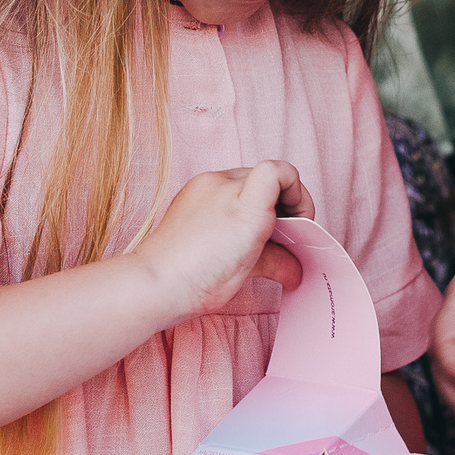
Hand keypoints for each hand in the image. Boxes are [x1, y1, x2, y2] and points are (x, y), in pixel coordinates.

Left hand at [132, 161, 311, 318]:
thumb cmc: (199, 279)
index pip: (281, 171)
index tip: (297, 223)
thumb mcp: (249, 271)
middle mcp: (223, 186)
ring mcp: (204, 184)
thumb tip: (294, 269)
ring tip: (251, 233)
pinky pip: (223, 186)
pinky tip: (227, 230)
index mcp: (245, 206)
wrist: (155, 282)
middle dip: (280, 203)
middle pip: (267, 178)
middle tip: (280, 233)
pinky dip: (234, 202)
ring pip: (245, 181)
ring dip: (256, 202)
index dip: (298, 195)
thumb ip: (279, 260)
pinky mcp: (190, 190)